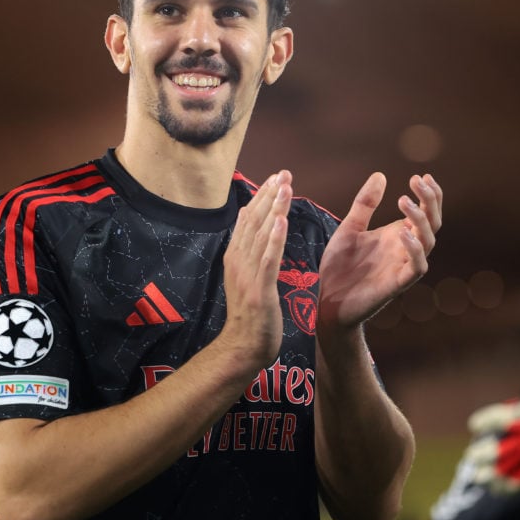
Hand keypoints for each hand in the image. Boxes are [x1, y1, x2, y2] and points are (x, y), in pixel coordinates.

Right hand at [220, 170, 292, 371]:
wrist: (244, 346)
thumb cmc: (249, 315)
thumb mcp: (244, 276)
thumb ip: (246, 249)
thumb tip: (245, 219)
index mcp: (235, 257)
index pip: (247, 219)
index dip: (261, 197)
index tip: (274, 178)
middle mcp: (238, 260)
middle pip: (253, 221)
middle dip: (269, 195)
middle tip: (283, 173)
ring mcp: (247, 274)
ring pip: (261, 234)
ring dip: (273, 209)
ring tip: (284, 187)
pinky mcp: (260, 289)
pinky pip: (268, 259)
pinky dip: (274, 239)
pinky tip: (281, 221)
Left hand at [318, 172, 442, 327]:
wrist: (326, 301)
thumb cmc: (340, 267)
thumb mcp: (349, 228)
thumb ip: (365, 205)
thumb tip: (381, 175)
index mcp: (396, 235)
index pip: (424, 212)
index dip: (429, 195)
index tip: (422, 175)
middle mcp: (404, 249)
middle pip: (432, 223)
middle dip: (430, 201)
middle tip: (418, 181)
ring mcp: (403, 266)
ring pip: (428, 242)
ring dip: (420, 220)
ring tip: (405, 200)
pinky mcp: (397, 284)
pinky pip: (416, 266)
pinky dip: (414, 249)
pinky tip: (402, 232)